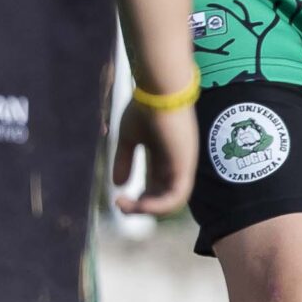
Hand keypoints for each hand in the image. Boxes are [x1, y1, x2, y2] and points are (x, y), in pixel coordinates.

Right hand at [113, 99, 196, 215]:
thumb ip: (124, 160)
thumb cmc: (145, 109)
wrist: (159, 92)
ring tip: (127, 205)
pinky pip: (176, 196)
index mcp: (164, 158)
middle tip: (119, 204)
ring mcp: (182, 166)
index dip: (139, 199)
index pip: (157, 188)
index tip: (117, 198)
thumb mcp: (128, 138)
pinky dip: (159, 205)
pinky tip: (140, 203)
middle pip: (163, 197)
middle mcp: (176, 165)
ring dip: (148, 209)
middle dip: (140, 207)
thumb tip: (117, 184)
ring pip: (172, 202)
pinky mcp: (184, 166)